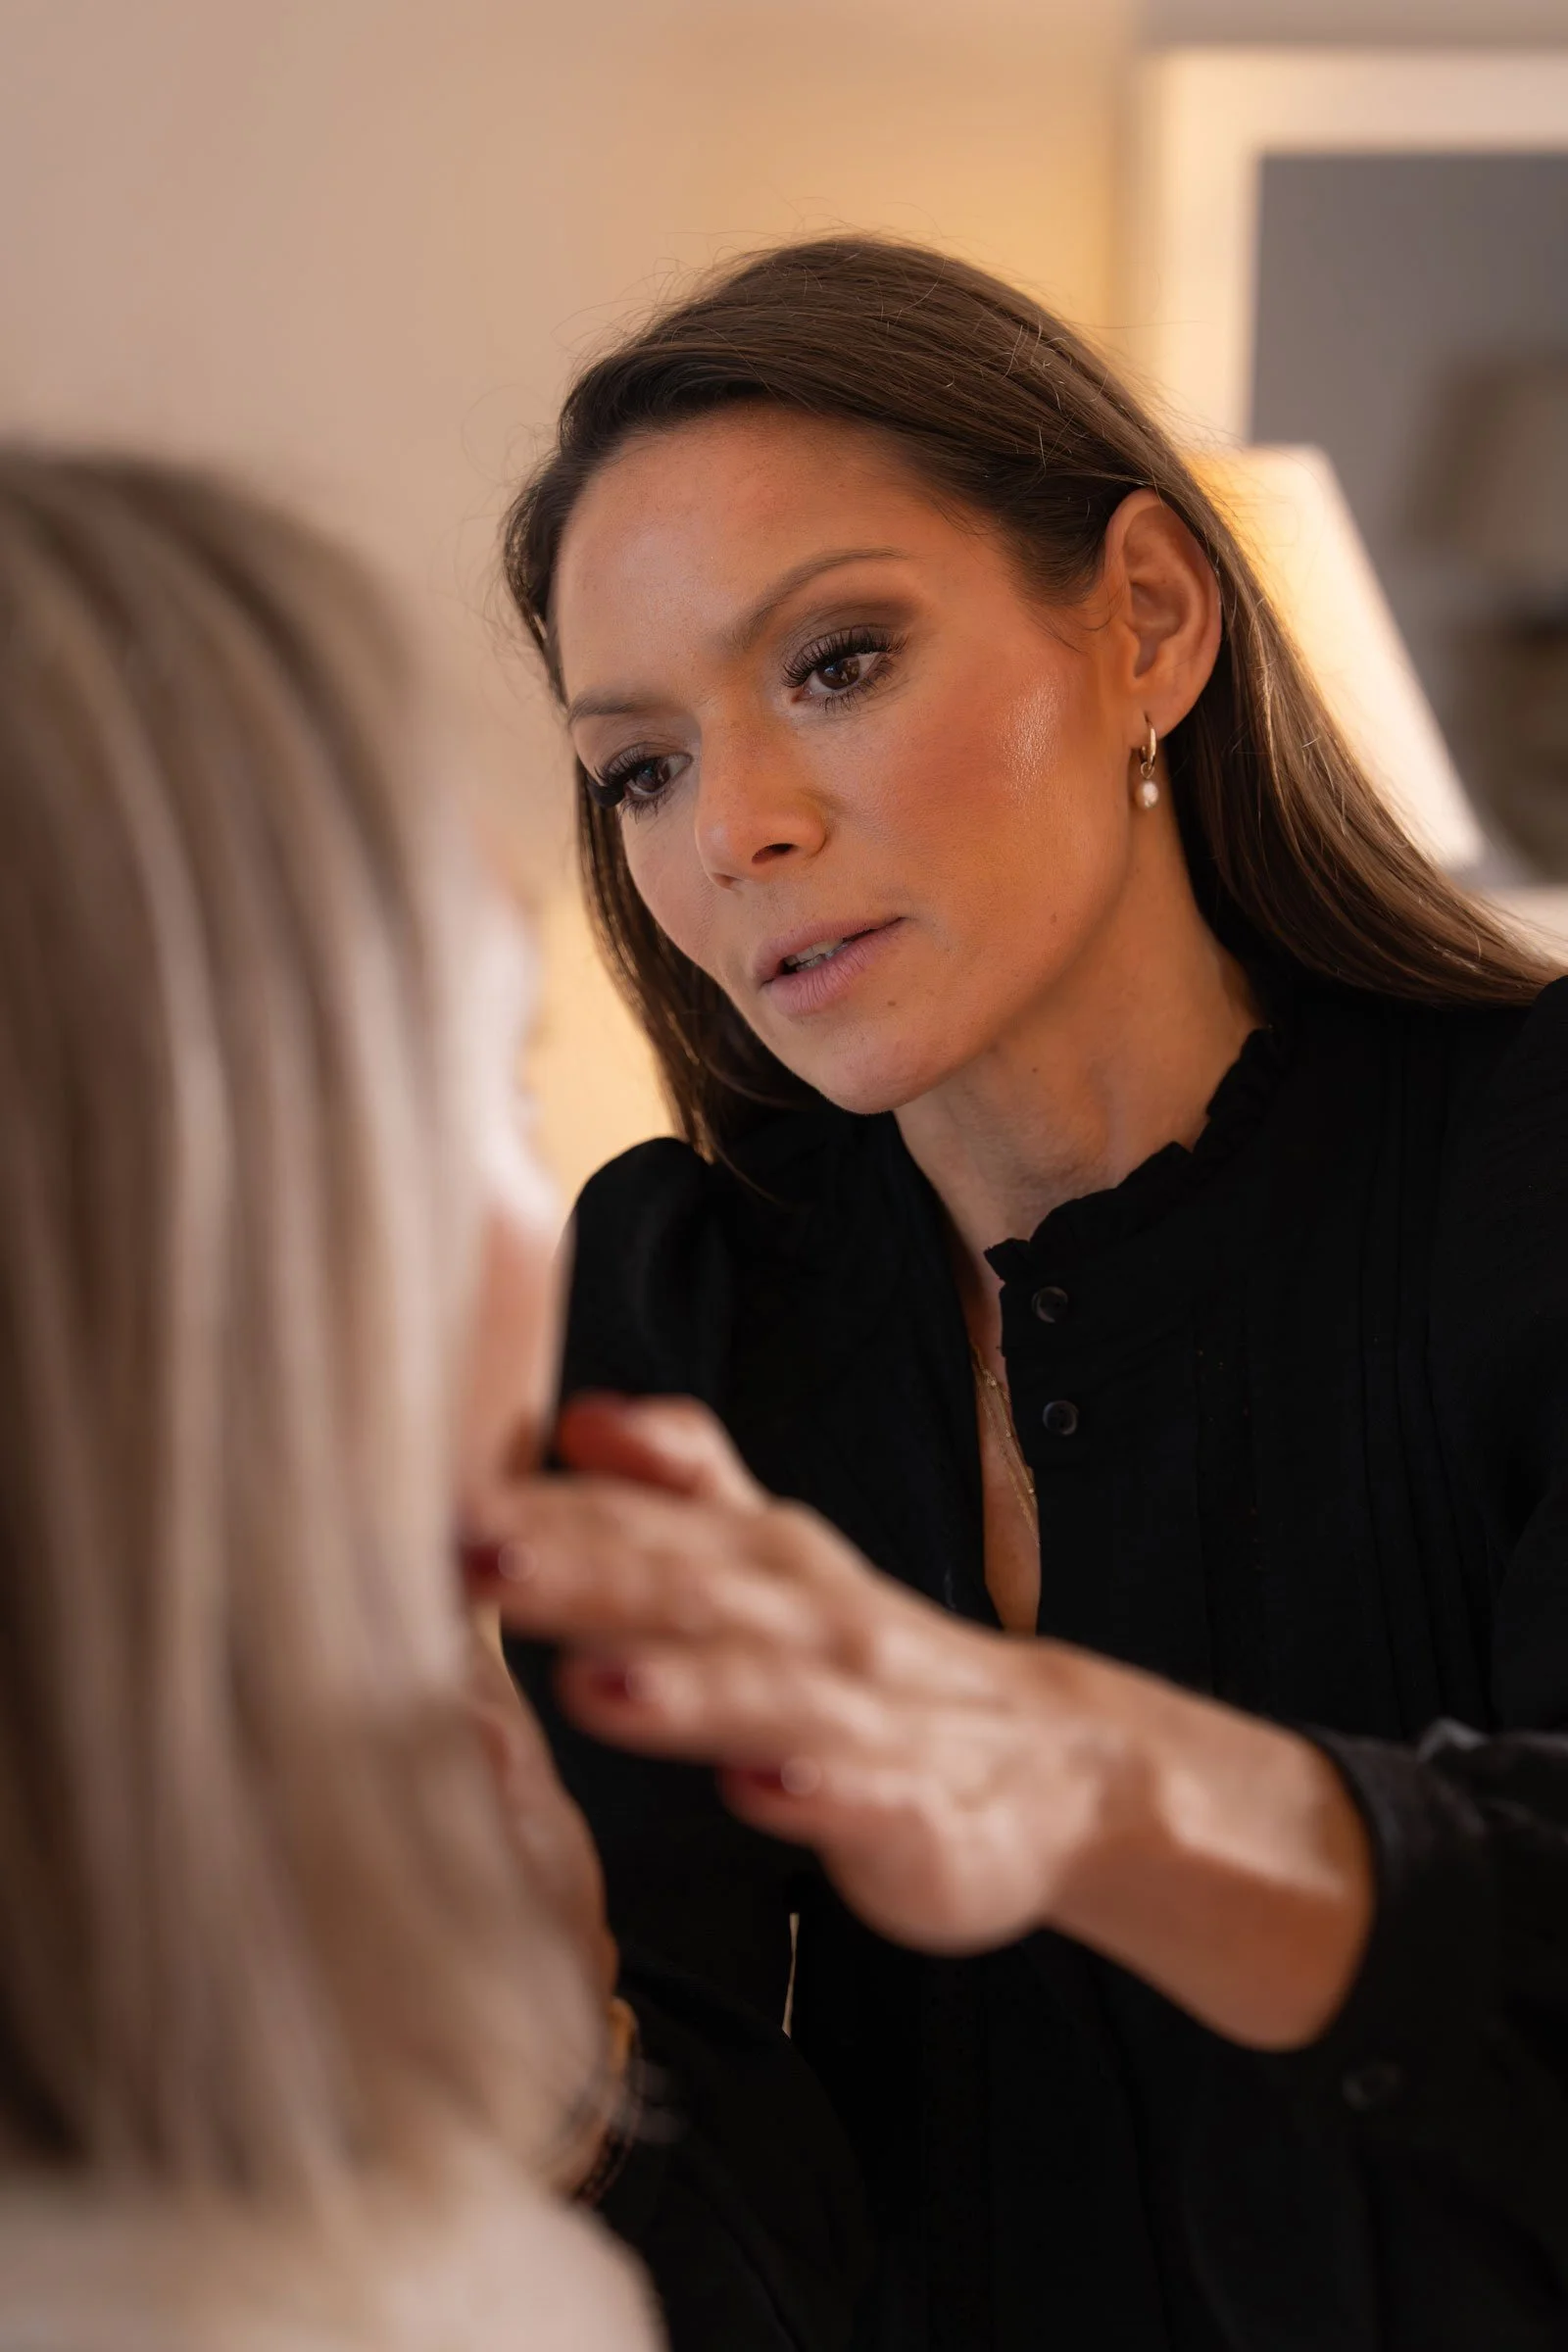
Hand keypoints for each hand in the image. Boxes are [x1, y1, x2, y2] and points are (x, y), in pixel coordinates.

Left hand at [480, 1394, 1372, 2048]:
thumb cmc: (877, 1667)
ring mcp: (865, 1715)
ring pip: (769, 1690)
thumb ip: (681, 1486)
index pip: (641, 1526)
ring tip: (597, 1683)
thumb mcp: (778, 1559)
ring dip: (688, 1684)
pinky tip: (764, 1788)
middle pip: (688, 1589)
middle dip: (582, 1571)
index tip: (429, 1498)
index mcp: (763, 1565)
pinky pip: (866, 1794)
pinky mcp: (917, 1810)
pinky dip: (816, 1787)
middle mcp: (808, 1621)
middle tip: (476, 1556)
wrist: (1057, 1770)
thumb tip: (580, 1415)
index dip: (538, 1511)